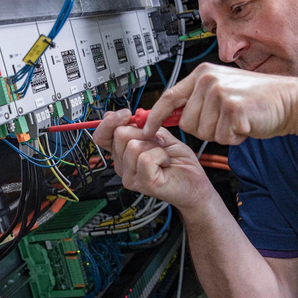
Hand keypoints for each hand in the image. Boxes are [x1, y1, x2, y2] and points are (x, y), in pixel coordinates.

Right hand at [93, 110, 211, 209]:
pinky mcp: (142, 182)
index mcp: (123, 153)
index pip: (101, 136)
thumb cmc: (179, 162)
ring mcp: (130, 176)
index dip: (109, 122)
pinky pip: (146, 158)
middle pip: (120, 134)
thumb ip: (140, 126)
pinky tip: (165, 164)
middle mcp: (122, 166)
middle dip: (143, 132)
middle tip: (157, 144)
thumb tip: (119, 116)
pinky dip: (161, 156)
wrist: (195, 183)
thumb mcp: (159, 135)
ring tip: (163, 157)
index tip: (126, 114)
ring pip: (133, 145)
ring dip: (155, 146)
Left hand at [143, 63, 297, 143]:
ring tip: (236, 120)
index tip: (146, 129)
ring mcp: (221, 94)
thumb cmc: (256, 99)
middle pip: (186, 122)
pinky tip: (244, 125)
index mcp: (203, 74)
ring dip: (220, 133)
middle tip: (224, 119)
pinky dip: (233, 137)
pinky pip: (221, 137)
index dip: (155, 116)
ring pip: (203, 132)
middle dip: (204, 129)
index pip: (169, 97)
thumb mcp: (221, 89)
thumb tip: (168, 115)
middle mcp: (209, 81)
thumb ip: (196, 99)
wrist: (288, 101)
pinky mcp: (233, 109)